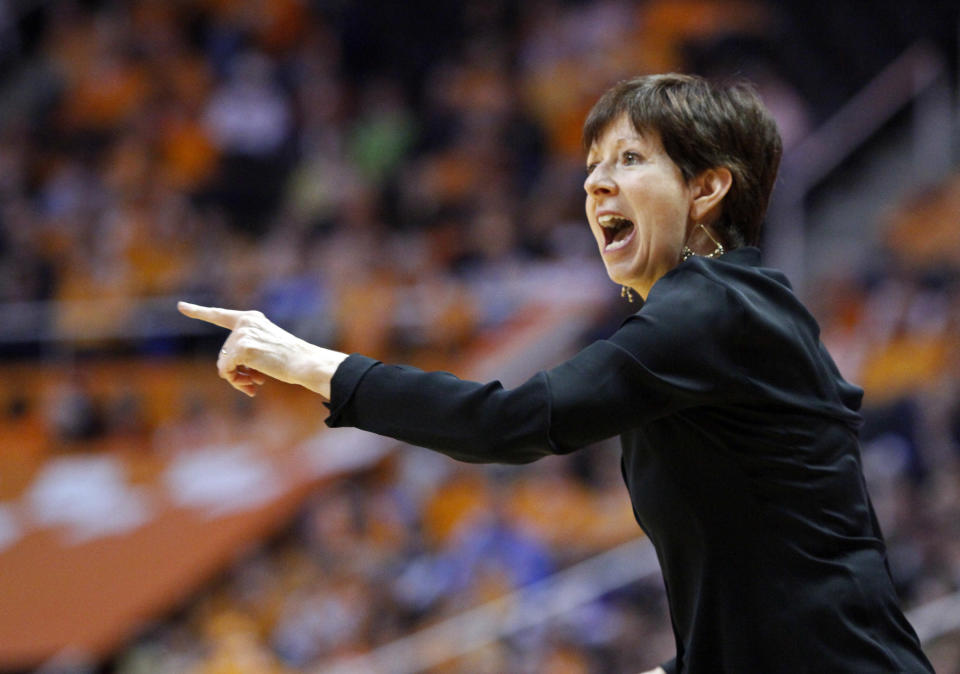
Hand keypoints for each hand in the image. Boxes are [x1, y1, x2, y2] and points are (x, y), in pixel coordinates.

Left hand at [177, 301, 347, 397]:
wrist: (305, 363)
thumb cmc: (290, 360)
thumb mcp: (265, 349)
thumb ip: (244, 352)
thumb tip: (224, 371)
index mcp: (252, 319)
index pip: (219, 315)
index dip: (198, 312)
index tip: (180, 306)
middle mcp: (246, 322)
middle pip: (224, 352)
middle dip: (234, 371)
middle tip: (253, 383)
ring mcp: (244, 333)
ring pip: (224, 363)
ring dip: (236, 378)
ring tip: (253, 385)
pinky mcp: (243, 347)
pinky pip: (226, 369)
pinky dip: (236, 380)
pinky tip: (254, 384)